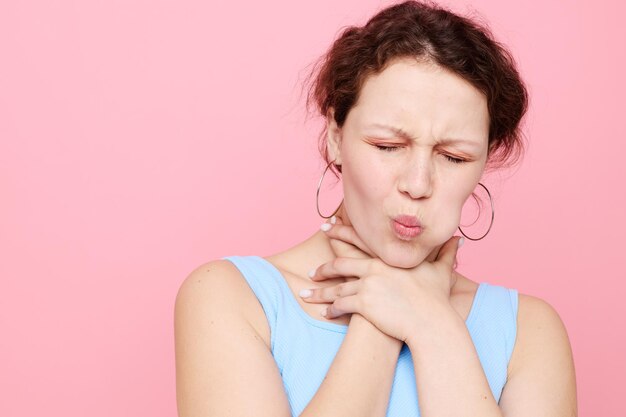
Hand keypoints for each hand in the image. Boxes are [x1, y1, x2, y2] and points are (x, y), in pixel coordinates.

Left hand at [303, 216, 462, 341]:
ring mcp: (367, 285)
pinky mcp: (364, 304)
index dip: (341, 232)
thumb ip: (447, 253)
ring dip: (320, 291)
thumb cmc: (436, 299)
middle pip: (340, 263)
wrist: (431, 322)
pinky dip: (331, 308)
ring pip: (336, 287)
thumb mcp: (441, 272)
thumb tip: (459, 239)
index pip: (359, 240)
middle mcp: (373, 268)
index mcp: (387, 258)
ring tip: (307, 293)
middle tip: (310, 270)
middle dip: (323, 267)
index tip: (327, 226)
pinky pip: (341, 305)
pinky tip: (324, 312)